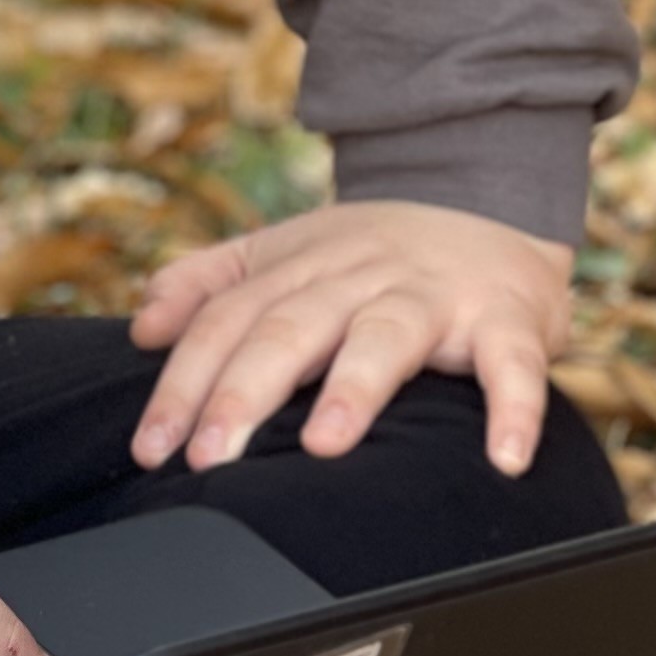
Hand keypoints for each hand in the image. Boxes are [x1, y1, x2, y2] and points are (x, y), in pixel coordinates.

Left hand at [129, 199, 575, 479]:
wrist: (491, 196)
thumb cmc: (375, 252)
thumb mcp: (285, 252)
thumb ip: (209, 284)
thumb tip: (142, 326)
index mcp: (300, 266)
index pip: (227, 320)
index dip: (185, 380)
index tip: (151, 445)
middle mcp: (359, 275)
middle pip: (291, 328)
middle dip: (243, 392)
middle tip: (207, 457)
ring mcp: (433, 295)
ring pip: (386, 335)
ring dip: (355, 388)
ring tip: (323, 445)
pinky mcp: (508, 318)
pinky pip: (512, 363)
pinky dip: (513, 408)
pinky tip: (503, 459)